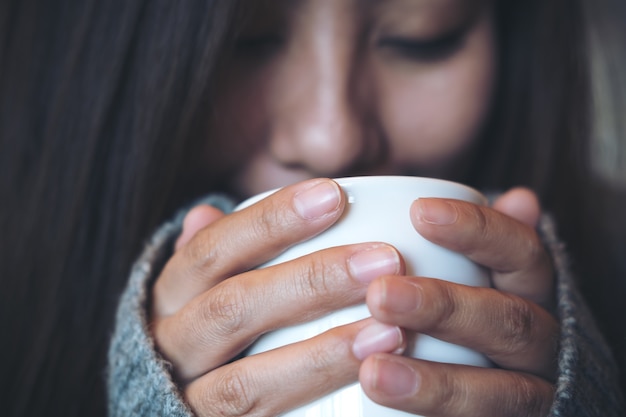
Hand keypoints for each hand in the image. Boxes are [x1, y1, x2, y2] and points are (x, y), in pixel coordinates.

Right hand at [150, 179, 405, 415]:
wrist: (169, 410)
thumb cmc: (204, 338)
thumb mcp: (199, 293)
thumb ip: (213, 257)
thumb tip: (205, 211)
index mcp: (169, 297)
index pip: (213, 249)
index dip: (270, 221)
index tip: (333, 195)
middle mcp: (170, 346)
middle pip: (233, 307)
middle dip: (312, 281)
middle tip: (384, 260)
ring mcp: (189, 399)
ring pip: (246, 380)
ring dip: (322, 353)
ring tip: (389, 331)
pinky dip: (312, 398)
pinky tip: (364, 381)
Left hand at [357, 188, 557, 416]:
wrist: (497, 385)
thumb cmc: (472, 312)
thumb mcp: (477, 271)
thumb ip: (482, 239)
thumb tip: (521, 198)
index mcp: (529, 290)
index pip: (519, 250)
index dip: (476, 230)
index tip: (420, 213)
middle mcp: (538, 338)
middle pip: (509, 319)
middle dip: (445, 307)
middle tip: (380, 295)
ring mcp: (528, 388)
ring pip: (501, 390)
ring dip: (436, 382)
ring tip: (374, 372)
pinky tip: (385, 406)